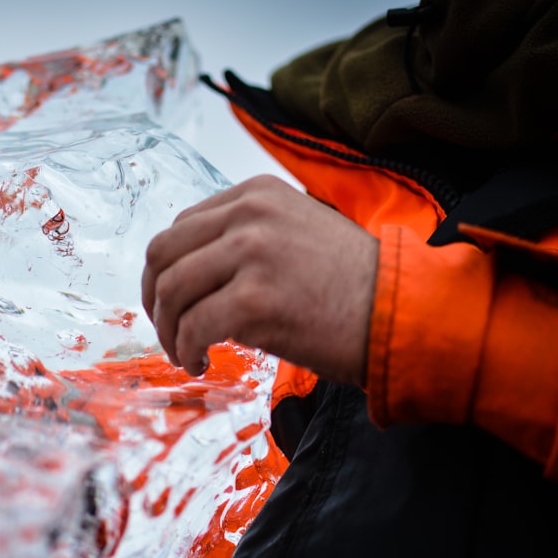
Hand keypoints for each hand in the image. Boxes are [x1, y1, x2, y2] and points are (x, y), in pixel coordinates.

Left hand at [141, 174, 377, 384]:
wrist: (401, 314)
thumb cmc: (351, 286)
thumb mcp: (295, 233)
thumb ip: (243, 238)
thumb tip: (187, 270)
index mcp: (256, 193)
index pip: (181, 228)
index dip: (165, 271)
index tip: (172, 304)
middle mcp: (250, 213)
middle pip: (163, 254)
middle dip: (155, 300)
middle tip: (169, 332)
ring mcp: (252, 252)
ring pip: (172, 291)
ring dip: (169, 331)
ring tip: (186, 353)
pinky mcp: (255, 298)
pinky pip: (193, 327)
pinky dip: (187, 350)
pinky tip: (201, 363)